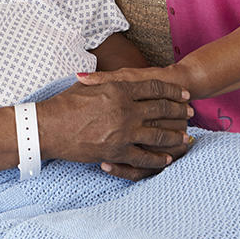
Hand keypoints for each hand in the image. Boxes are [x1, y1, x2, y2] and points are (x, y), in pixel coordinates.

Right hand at [38, 76, 193, 181]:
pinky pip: (143, 157)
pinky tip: (167, 159)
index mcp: (119, 89)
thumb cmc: (65, 103)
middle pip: (161, 109)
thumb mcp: (88, 85)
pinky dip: (157, 159)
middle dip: (178, 110)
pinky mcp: (117, 152)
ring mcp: (123, 132)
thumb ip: (106, 81)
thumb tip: (116, 79)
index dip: (171, 90)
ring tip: (186, 136)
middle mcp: (125, 109)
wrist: (49, 126)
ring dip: (174, 135)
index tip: (183, 93)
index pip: (154, 88)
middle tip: (190, 112)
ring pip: (158, 134)